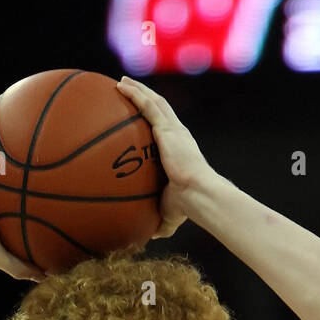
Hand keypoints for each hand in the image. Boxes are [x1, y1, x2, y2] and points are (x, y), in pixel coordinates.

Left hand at [116, 76, 216, 238]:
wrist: (198, 195)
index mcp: (178, 150)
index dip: (153, 120)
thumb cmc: (187, 207)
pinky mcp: (168, 129)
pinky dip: (135, 94)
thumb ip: (158, 221)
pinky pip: (148, 105)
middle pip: (159, 110)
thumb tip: (147, 237)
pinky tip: (121, 86)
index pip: (164, 130)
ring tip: (122, 82)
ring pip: (154, 102)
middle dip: (144, 97)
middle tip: (128, 90)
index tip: (139, 116)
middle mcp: (177, 135)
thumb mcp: (168, 214)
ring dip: (138, 90)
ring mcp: (173, 130)